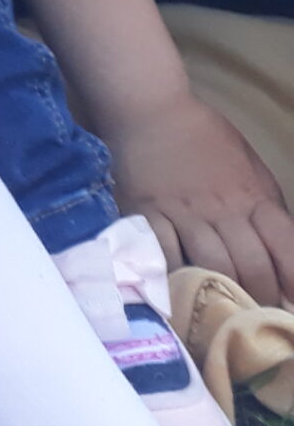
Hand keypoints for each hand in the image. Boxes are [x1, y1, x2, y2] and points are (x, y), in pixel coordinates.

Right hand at [110, 93, 293, 305]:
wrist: (150, 110)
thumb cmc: (205, 139)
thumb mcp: (250, 169)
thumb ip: (266, 208)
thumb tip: (284, 253)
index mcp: (254, 196)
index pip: (286, 247)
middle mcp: (223, 208)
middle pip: (251, 265)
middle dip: (259, 296)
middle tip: (257, 315)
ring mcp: (183, 211)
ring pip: (212, 264)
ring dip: (222, 292)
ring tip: (223, 309)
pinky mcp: (146, 212)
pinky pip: (164, 253)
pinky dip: (174, 274)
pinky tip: (179, 287)